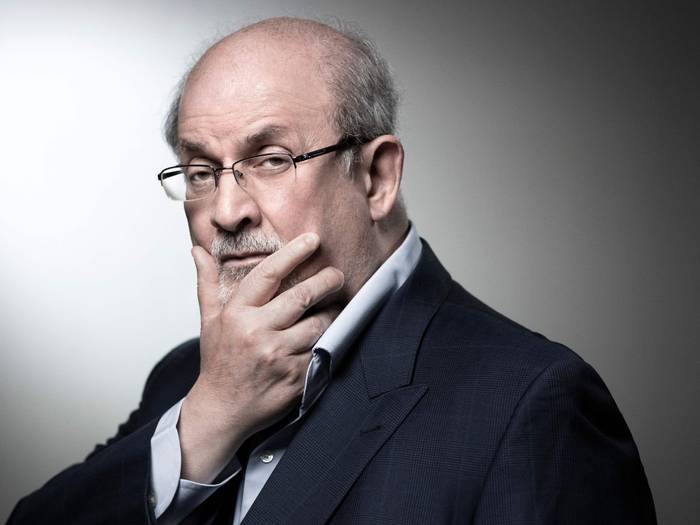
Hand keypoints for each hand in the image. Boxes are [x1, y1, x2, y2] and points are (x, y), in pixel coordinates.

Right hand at [178, 233, 343, 481]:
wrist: (222, 410)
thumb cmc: (218, 362)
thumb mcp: (209, 321)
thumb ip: (208, 284)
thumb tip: (198, 251)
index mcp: (237, 314)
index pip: (268, 274)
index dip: (293, 253)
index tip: (313, 239)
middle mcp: (257, 332)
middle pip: (302, 297)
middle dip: (326, 281)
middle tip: (337, 274)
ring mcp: (277, 356)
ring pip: (318, 325)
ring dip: (331, 313)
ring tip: (334, 307)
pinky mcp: (295, 376)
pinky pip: (321, 351)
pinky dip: (327, 341)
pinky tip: (328, 336)